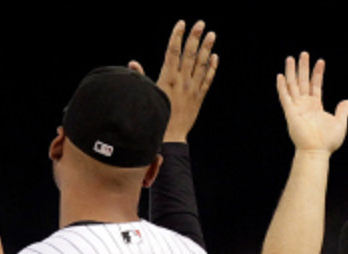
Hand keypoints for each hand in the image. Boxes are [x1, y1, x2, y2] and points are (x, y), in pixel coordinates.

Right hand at [129, 20, 217, 142]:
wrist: (171, 137)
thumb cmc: (156, 116)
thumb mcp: (148, 94)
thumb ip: (142, 77)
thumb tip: (132, 62)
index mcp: (168, 78)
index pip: (173, 52)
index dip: (177, 36)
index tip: (181, 23)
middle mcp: (182, 81)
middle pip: (190, 54)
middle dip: (195, 37)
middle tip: (201, 23)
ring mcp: (193, 89)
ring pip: (202, 64)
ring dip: (207, 48)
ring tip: (212, 34)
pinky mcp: (199, 98)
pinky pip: (208, 80)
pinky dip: (212, 68)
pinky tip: (214, 57)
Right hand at [277, 52, 347, 154]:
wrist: (317, 151)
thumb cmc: (328, 141)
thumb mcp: (340, 123)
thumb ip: (343, 111)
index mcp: (315, 107)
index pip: (315, 86)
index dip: (317, 73)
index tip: (320, 61)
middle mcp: (305, 105)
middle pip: (302, 82)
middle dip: (303, 68)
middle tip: (304, 54)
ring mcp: (297, 108)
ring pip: (292, 86)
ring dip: (292, 72)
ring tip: (291, 58)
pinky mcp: (291, 113)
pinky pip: (285, 97)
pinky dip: (282, 87)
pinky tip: (280, 76)